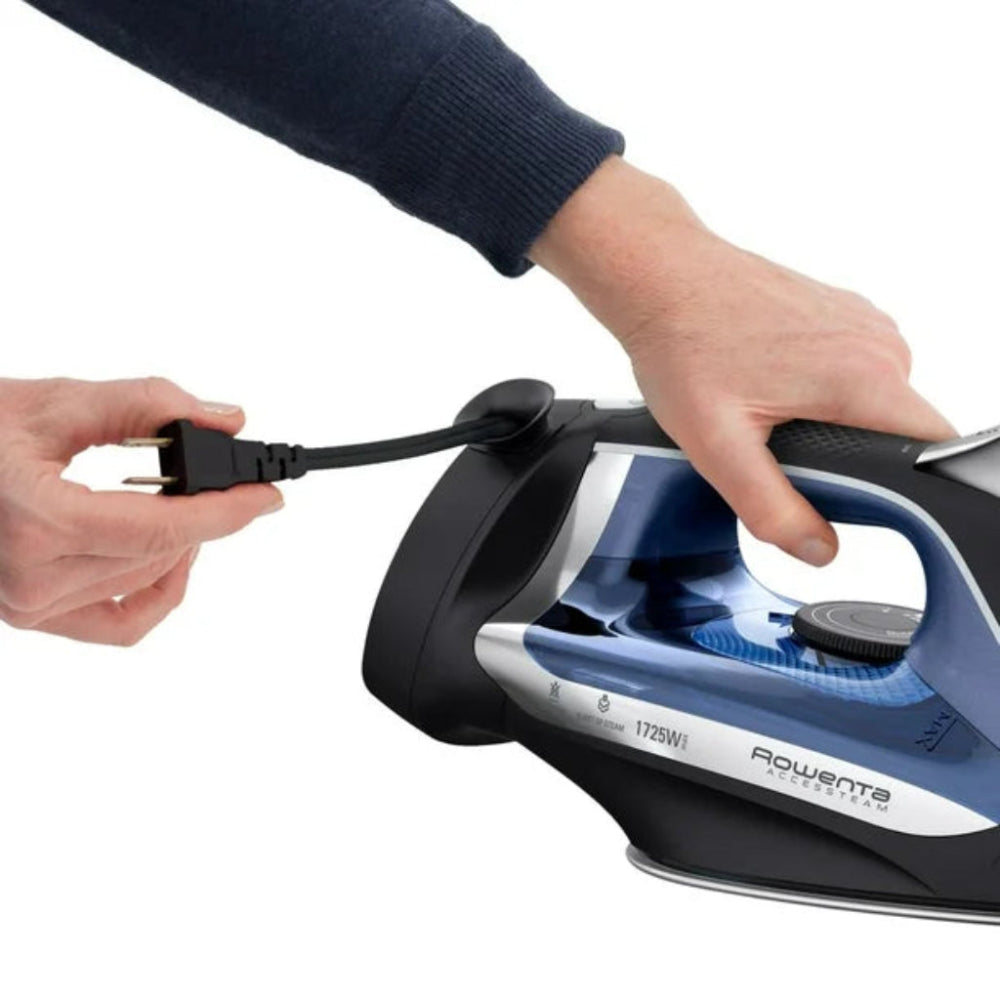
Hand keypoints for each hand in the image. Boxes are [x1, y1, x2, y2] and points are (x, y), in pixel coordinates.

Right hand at [0, 377, 281, 644]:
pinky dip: (158, 592)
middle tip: (218, 476)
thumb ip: (145, 405)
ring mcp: (28, 604)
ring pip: (146, 581)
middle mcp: (30, 576)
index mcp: (36, 519)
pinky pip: (120, 624)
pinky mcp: (31, 615)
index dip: (226, 511)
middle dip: (204, 513)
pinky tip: (173, 558)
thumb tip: (223, 419)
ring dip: (179, 543)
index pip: (162, 528)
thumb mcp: (55, 402)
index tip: (267, 495)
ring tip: (180, 499)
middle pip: (161, 552)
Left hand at [530, 156, 954, 565]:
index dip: (904, 486)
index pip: (935, 447)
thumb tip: (818, 549)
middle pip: (900, 431)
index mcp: (862, 377)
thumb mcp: (718, 447)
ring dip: (833, 422)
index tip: (855, 493)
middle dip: (851, 456)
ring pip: (875, 403)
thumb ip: (772, 508)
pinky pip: (855, 371)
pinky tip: (769, 381)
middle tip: (780, 445)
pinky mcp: (842, 313)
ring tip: (766, 406)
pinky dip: (822, 388)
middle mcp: (878, 343)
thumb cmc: (683, 346)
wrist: (662, 280)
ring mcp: (862, 322)